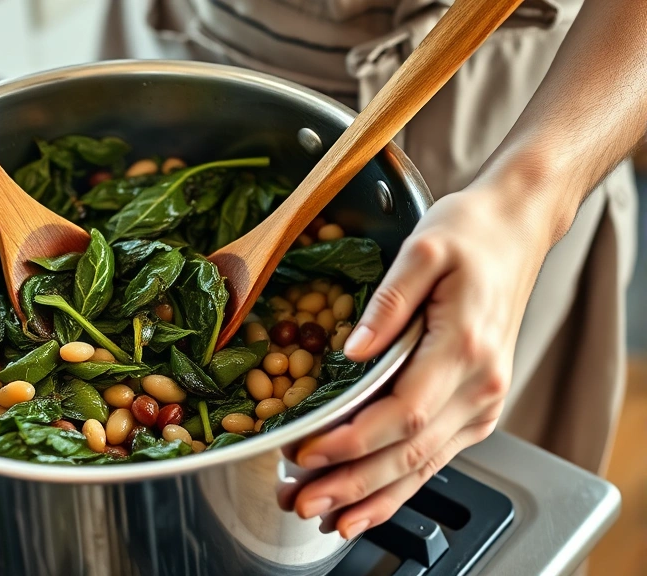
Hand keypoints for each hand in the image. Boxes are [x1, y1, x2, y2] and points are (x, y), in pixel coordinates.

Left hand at [289, 183, 551, 538]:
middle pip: (412, 452)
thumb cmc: (470, 235)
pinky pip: (436, 457)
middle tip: (302, 501)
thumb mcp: (422, 250)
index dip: (353, 441)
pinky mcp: (478, 407)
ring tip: (325, 515)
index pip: (405, 413)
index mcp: (466, 347)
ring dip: (372, 497)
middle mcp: (482, 385)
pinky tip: (366, 506)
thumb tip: (352, 350)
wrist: (517, 232)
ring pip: (425, 465)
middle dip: (353, 484)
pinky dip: (399, 486)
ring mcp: (484, 401)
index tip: (308, 453)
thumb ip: (387, 305)